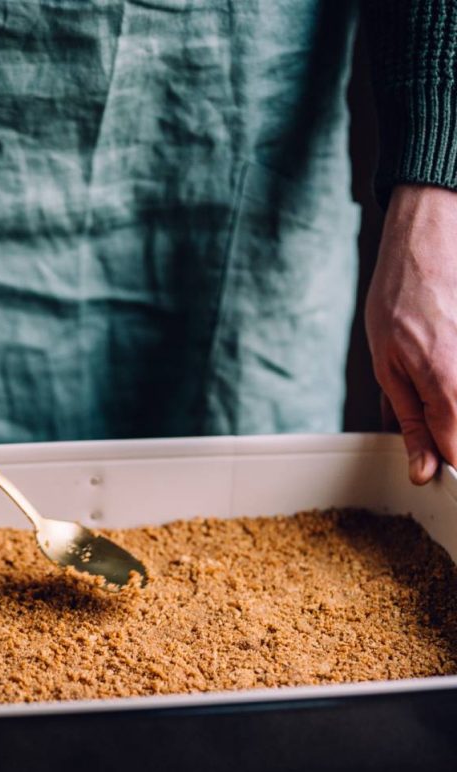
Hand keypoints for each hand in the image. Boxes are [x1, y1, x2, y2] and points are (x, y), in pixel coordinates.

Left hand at [366, 184, 456, 484]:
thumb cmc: (402, 294)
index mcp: (449, 387)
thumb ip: (412, 422)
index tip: (436, 465)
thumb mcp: (388, 366)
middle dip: (453, 435)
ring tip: (436, 379)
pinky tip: (443, 365)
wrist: (431, 234)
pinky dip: (454, 383)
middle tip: (435, 420)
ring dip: (453, 410)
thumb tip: (423, 472)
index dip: (447, 466)